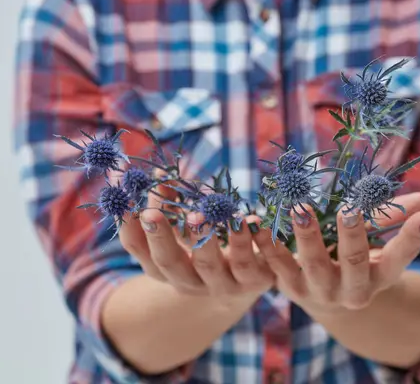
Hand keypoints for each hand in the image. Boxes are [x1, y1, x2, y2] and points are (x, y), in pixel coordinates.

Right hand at [118, 182, 274, 298]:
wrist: (253, 280)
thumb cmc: (212, 246)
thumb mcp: (189, 226)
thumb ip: (172, 203)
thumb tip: (159, 175)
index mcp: (166, 268)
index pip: (140, 249)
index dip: (129, 227)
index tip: (124, 202)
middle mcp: (189, 281)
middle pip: (168, 262)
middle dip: (159, 236)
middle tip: (152, 213)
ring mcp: (220, 285)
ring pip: (208, 264)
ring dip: (203, 237)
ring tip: (203, 214)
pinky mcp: (252, 283)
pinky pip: (247, 264)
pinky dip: (246, 241)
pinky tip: (250, 219)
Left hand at [252, 193, 419, 313]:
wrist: (325, 297)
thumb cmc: (356, 258)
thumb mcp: (377, 242)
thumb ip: (394, 217)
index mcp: (379, 277)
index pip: (400, 259)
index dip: (412, 238)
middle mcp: (352, 290)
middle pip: (355, 262)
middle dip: (353, 236)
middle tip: (349, 210)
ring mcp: (320, 291)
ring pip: (314, 265)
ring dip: (307, 236)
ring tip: (300, 208)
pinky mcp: (290, 288)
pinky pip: (278, 267)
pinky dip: (267, 244)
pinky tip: (258, 222)